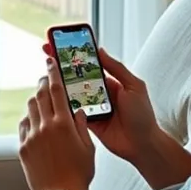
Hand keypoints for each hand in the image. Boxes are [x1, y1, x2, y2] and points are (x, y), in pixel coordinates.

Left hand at [18, 56, 95, 189]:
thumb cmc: (79, 174)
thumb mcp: (88, 147)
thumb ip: (81, 125)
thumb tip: (78, 111)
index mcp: (63, 123)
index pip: (57, 89)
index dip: (53, 72)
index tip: (51, 62)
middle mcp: (45, 127)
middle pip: (40, 95)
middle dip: (43, 84)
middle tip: (46, 80)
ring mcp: (32, 137)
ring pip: (30, 109)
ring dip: (36, 101)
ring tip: (42, 101)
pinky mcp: (23, 148)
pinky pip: (23, 126)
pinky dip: (29, 119)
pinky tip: (34, 122)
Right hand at [41, 42, 158, 164]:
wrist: (143, 145)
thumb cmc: (143, 115)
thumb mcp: (133, 86)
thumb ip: (116, 68)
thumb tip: (100, 50)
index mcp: (110, 82)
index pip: (90, 64)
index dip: (76, 54)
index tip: (62, 44)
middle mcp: (99, 93)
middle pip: (78, 77)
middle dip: (63, 67)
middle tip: (48, 57)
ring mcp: (92, 108)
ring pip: (72, 94)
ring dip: (61, 86)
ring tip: (47, 76)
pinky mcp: (87, 122)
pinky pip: (72, 112)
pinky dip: (64, 106)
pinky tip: (53, 99)